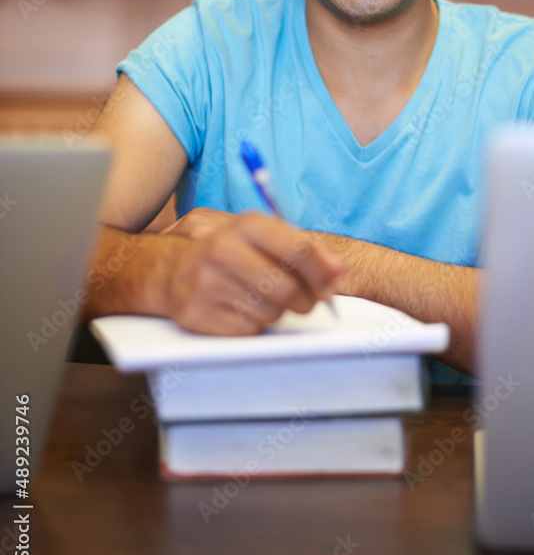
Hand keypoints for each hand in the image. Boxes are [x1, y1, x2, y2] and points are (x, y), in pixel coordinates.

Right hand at [156, 208, 345, 335]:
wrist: (172, 269)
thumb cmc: (231, 252)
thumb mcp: (265, 237)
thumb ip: (305, 249)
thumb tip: (339, 270)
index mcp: (246, 225)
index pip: (299, 251)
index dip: (322, 274)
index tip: (331, 287)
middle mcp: (223, 249)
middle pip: (288, 289)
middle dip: (304, 301)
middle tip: (303, 301)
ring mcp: (207, 282)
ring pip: (271, 313)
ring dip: (276, 311)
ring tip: (261, 298)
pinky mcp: (198, 313)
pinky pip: (248, 329)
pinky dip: (253, 323)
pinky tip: (240, 308)